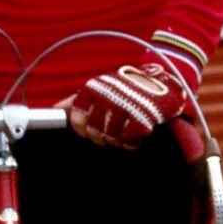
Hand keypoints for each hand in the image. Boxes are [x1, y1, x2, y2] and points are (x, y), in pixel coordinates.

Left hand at [67, 61, 189, 148]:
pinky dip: (132, 141)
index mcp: (96, 88)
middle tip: (112, 128)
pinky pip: (128, 141)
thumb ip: (79, 98)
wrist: (167, 82)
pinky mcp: (141, 120)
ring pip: (110, 138)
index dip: (81, 126)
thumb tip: (56, 109)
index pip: (76, 117)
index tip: (90, 126)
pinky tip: (137, 131)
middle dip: (100, 135)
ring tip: (126, 127)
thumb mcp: (103, 86)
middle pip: (92, 132)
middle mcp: (107, 98)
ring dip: (117, 138)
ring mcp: (124, 109)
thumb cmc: (130, 87)